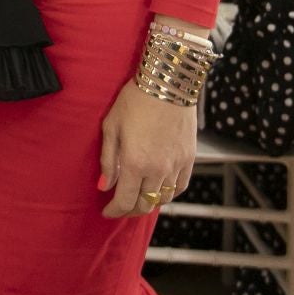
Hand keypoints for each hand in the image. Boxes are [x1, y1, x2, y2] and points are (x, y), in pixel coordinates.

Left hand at [99, 80, 196, 218]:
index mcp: (134, 163)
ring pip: (162, 199)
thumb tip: (104, 185)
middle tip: (120, 206)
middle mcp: (157, 170)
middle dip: (129, 210)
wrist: (167, 83)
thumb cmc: (134, 100)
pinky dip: (168, 193)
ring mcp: (175, 165)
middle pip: (144, 204)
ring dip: (148, 202)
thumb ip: (107, 160)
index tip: (107, 212)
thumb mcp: (111, 126)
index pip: (124, 201)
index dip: (114, 211)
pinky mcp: (189, 159)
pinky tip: (159, 188)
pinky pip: (179, 187)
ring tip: (138, 197)